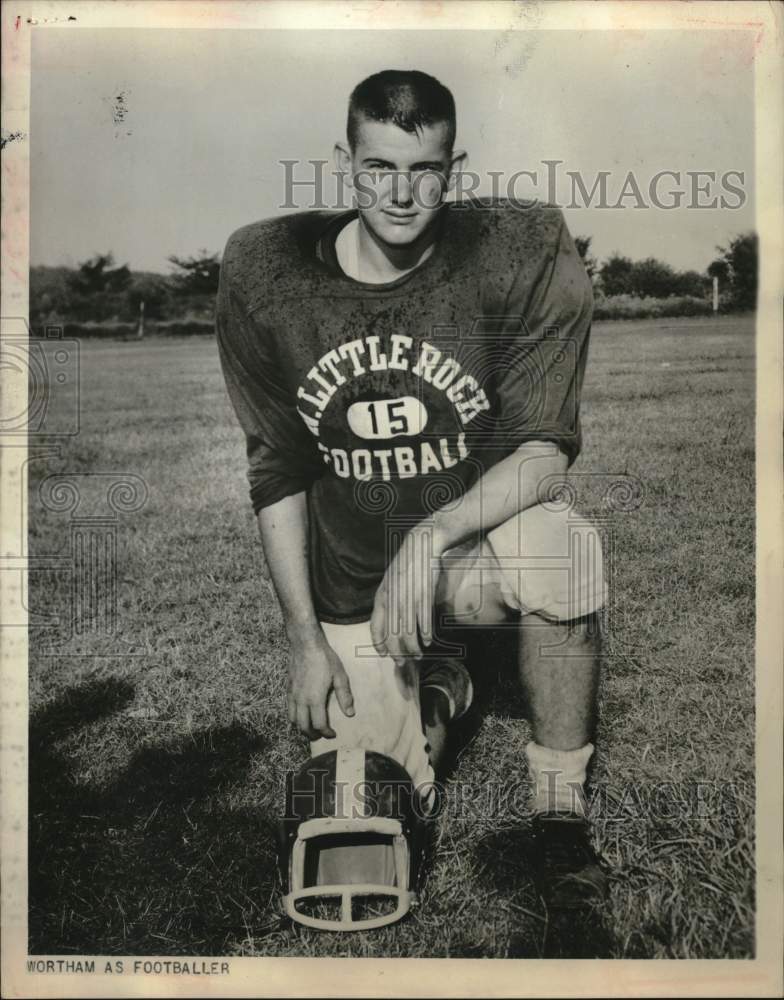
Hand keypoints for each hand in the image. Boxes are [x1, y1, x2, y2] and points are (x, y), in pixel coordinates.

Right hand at [287, 628, 354, 739]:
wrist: (305, 644)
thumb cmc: (324, 658)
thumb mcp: (340, 676)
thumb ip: (344, 696)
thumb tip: (350, 713)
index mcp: (315, 699)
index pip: (319, 724)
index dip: (326, 732)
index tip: (333, 734)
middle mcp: (301, 700)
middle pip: (303, 726)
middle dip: (312, 735)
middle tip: (321, 735)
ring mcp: (292, 694)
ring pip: (293, 720)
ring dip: (301, 728)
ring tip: (311, 728)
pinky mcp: (288, 689)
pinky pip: (289, 709)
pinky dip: (294, 717)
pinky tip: (302, 714)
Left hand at [370, 521, 444, 664]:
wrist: (423, 544)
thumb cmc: (407, 563)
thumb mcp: (391, 581)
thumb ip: (389, 599)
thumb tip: (390, 620)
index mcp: (381, 596)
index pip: (375, 627)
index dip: (379, 644)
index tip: (384, 655)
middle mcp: (392, 599)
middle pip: (392, 635)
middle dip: (398, 653)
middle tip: (404, 664)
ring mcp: (408, 598)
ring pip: (408, 632)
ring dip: (414, 647)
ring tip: (419, 654)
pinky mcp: (424, 595)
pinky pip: (423, 621)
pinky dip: (426, 634)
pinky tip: (428, 641)